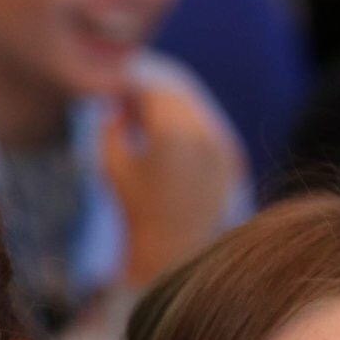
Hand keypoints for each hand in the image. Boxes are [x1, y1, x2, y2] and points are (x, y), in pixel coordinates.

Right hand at [101, 84, 246, 288]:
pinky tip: (170, 153)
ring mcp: (222, 144)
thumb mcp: (111, 167)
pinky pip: (209, 130)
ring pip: (195, 111)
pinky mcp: (232, 158)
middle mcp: (203, 133)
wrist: (173, 250)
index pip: (152, 91)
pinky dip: (189, 131)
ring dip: (171, 114)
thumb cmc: (135, 210)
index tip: (115, 98)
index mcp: (171, 132)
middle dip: (152, 100)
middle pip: (176, 97)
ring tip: (148, 134)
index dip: (130, 90)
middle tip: (129, 113)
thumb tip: (114, 107)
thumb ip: (108, 129)